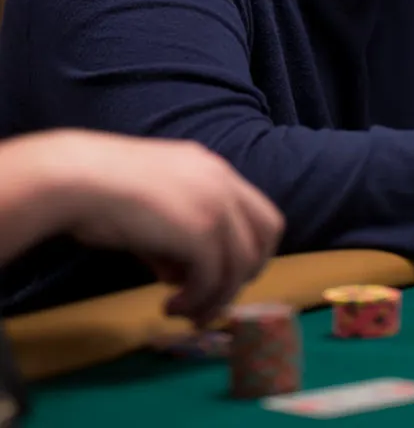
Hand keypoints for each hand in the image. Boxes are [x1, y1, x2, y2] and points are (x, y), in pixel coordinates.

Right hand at [55, 132, 283, 324]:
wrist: (78, 178)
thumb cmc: (102, 187)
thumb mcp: (151, 208)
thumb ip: (174, 238)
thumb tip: (178, 277)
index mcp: (213, 169)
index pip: (260, 212)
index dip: (249, 249)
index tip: (224, 274)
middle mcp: (224, 182)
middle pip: (266, 235)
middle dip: (245, 273)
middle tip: (214, 296)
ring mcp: (216, 205)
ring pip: (241, 265)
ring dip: (216, 297)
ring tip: (185, 314)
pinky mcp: (201, 231)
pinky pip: (214, 278)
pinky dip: (197, 300)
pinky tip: (170, 307)